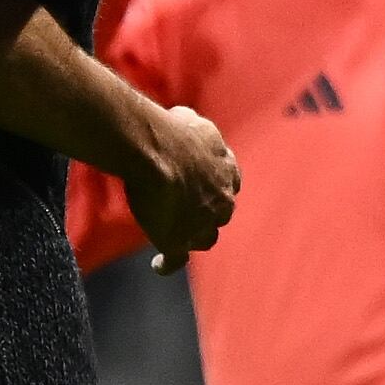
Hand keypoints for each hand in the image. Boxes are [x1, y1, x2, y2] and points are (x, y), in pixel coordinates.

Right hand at [121, 98, 238, 273]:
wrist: (154, 150)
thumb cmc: (170, 131)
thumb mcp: (191, 120)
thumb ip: (194, 129)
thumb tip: (185, 122)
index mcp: (228, 171)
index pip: (229, 183)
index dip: (215, 185)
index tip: (202, 184)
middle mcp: (223, 200)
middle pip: (220, 213)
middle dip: (207, 211)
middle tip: (185, 208)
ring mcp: (202, 223)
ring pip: (205, 238)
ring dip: (194, 236)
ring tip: (175, 234)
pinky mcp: (178, 240)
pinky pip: (176, 259)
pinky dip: (168, 263)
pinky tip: (159, 264)